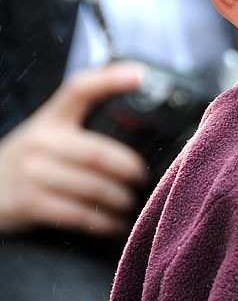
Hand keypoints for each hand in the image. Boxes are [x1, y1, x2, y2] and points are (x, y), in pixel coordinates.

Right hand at [0, 62, 147, 234]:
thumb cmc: (32, 158)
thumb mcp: (49, 130)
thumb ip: (83, 121)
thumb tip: (136, 110)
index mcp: (51, 117)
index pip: (79, 88)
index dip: (110, 79)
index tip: (141, 75)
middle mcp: (41, 141)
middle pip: (98, 153)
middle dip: (129, 169)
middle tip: (145, 177)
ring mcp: (32, 173)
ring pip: (92, 187)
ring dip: (120, 199)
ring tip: (133, 203)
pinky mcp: (29, 203)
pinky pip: (77, 214)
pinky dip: (102, 222)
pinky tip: (115, 224)